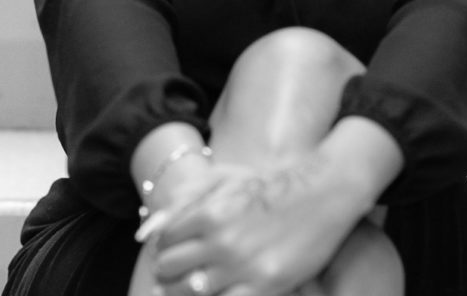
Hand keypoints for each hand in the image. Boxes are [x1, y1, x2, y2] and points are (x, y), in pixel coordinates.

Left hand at [148, 155, 358, 295]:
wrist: (320, 194)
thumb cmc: (269, 186)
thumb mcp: (225, 181)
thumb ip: (184, 201)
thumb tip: (147, 229)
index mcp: (208, 212)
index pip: (164, 241)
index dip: (165, 247)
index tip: (173, 250)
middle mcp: (221, 241)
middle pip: (170, 268)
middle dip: (168, 271)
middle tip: (178, 272)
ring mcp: (242, 266)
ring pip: (191, 292)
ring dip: (185, 290)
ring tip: (195, 283)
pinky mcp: (265, 286)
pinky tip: (219, 292)